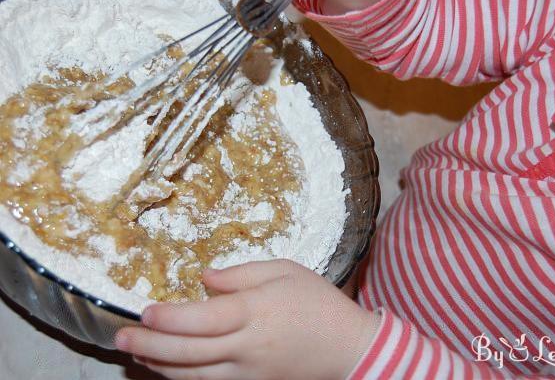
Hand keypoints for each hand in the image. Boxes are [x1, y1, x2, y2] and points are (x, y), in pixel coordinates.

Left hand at [115, 259, 379, 379]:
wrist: (348, 348)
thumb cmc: (317, 302)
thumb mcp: (285, 271)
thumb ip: (242, 273)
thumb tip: (203, 279)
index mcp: (256, 312)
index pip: (203, 318)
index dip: (169, 318)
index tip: (144, 312)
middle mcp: (247, 346)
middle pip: (189, 351)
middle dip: (150, 345)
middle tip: (120, 338)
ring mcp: (249, 372)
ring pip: (194, 375)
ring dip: (160, 364)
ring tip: (135, 353)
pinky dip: (182, 378)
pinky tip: (166, 368)